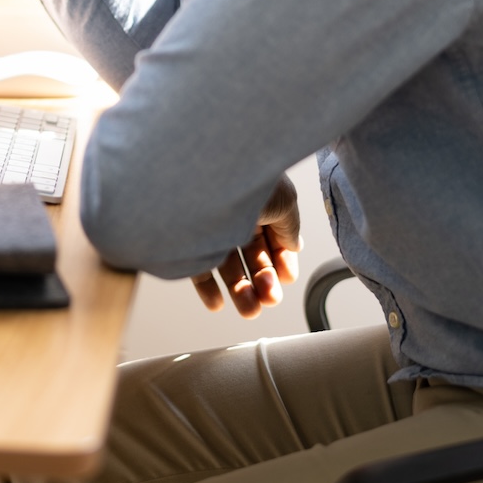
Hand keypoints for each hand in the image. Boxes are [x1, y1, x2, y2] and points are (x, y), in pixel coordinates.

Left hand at [191, 176, 300, 318]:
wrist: (203, 171)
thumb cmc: (249, 178)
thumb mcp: (284, 202)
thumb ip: (290, 228)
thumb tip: (295, 245)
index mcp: (260, 203)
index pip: (273, 239)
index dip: (281, 261)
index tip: (286, 278)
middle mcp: (235, 215)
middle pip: (252, 256)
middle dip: (264, 281)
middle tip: (269, 300)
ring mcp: (211, 227)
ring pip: (228, 266)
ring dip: (240, 291)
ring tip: (249, 311)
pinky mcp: (186, 239)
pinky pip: (197, 266)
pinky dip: (207, 288)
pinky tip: (217, 304)